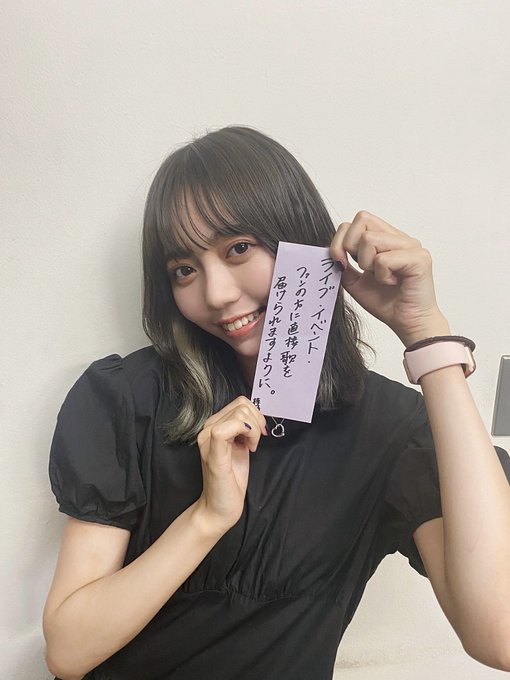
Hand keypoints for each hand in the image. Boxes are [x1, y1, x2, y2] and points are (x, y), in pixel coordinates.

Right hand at [195, 396, 266, 534]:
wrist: (219, 507)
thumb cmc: (231, 479)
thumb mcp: (241, 446)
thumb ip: (244, 428)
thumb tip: (258, 413)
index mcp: (214, 425)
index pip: (239, 402)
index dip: (256, 414)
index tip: (260, 433)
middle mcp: (207, 429)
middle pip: (241, 404)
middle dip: (257, 422)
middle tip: (255, 442)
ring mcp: (207, 439)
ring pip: (239, 414)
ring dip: (254, 430)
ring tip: (251, 446)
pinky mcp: (213, 452)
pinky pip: (227, 428)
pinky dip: (247, 434)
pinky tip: (249, 448)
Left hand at [330, 211, 450, 346]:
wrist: (407, 323)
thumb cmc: (386, 303)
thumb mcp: (354, 281)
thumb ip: (343, 263)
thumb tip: (331, 250)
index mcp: (387, 238)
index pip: (358, 219)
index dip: (343, 239)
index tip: (343, 262)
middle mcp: (400, 238)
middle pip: (362, 220)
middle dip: (352, 248)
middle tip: (365, 270)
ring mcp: (411, 246)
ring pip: (369, 239)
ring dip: (368, 265)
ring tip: (382, 278)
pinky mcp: (419, 258)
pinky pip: (383, 259)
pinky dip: (381, 276)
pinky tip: (392, 283)